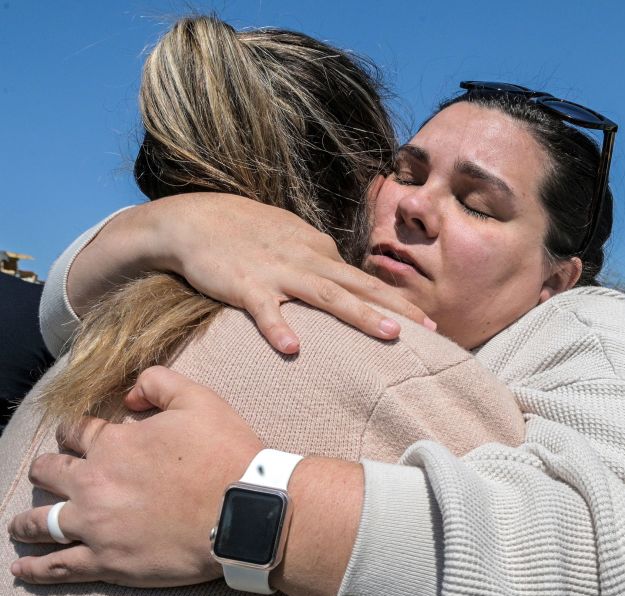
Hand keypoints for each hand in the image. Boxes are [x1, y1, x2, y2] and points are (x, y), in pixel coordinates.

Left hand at [8, 366, 261, 585]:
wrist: (245, 510)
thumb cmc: (226, 454)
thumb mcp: (199, 400)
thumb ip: (159, 382)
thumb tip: (129, 394)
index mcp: (114, 444)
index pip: (75, 432)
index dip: (73, 432)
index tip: (75, 437)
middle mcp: (95, 483)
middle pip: (49, 473)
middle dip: (46, 470)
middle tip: (47, 474)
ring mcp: (96, 525)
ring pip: (41, 522)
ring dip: (26, 522)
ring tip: (19, 526)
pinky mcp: (106, 561)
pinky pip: (58, 566)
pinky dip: (35, 568)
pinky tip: (22, 569)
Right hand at [72, 192, 435, 353]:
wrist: (193, 219)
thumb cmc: (245, 231)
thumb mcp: (292, 241)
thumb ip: (321, 259)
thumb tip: (346, 274)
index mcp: (320, 253)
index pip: (366, 281)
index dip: (399, 301)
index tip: (430, 324)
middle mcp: (307, 261)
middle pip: (360, 286)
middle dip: (398, 307)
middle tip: (431, 328)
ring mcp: (277, 272)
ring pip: (327, 295)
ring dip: (360, 314)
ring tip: (391, 334)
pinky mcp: (244, 285)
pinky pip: (264, 309)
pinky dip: (277, 327)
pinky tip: (292, 348)